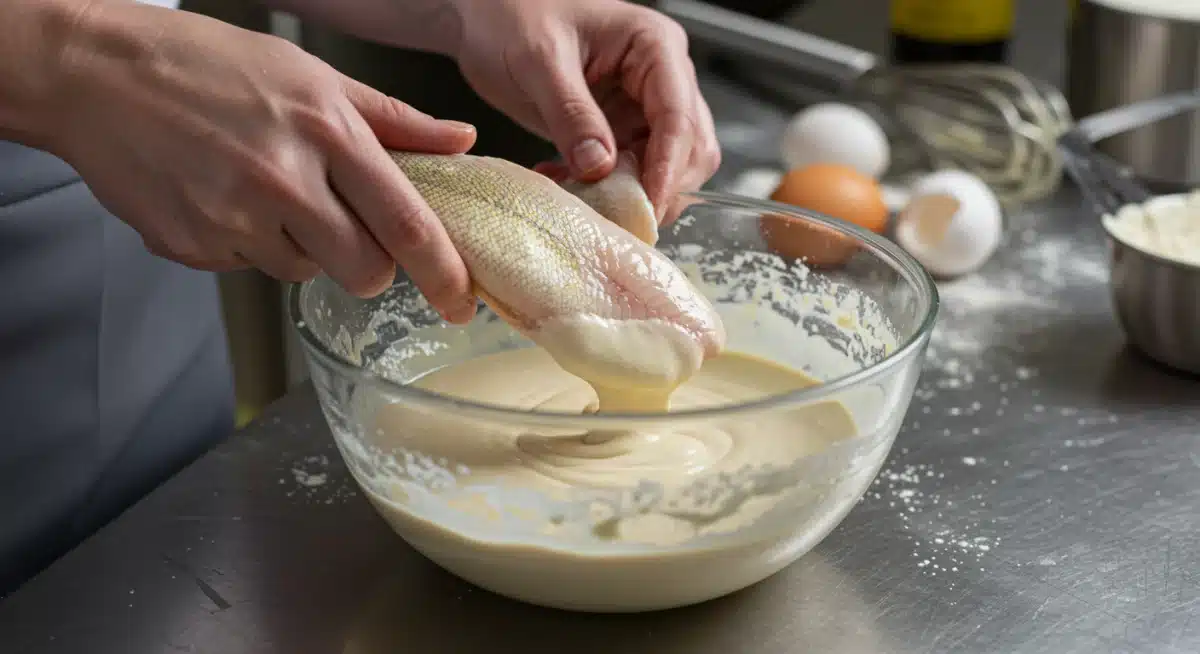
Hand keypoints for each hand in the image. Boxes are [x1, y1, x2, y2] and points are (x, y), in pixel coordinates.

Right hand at [47, 2, 478, 320]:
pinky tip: (224, 197)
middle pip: (364, 270)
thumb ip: (394, 121)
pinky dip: (251, 245)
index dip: (443, 272)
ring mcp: (234, 219)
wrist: (94, 74)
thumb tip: (461, 141)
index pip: (407, 224)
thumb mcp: (312, 76)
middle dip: (370, 266)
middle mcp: (285, 181)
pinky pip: (250, 269)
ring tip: (268, 193)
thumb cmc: (206, 65)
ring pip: (306, 273)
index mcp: (326, 132)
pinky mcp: (193, 246)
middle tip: (350, 233)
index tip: (461, 298)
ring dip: (304, 249)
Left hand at [452, 0, 720, 221]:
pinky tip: (568, 185)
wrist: (485, 16)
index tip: (648, 206)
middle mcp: (661, 77)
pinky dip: (607, 190)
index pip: (679, 117)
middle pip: (689, 148)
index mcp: (655, 46)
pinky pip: (630, 171)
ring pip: (665, 166)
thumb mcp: (538, 61)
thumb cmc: (512, 16)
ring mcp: (642, 105)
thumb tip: (600, 167)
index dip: (668, 168)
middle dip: (660, 186)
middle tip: (618, 216)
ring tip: (584, 199)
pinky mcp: (619, 129)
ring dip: (632, 193)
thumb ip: (571, 113)